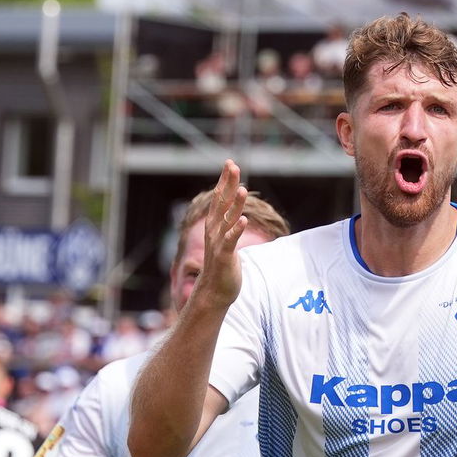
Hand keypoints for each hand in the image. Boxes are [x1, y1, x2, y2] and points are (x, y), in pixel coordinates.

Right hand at [194, 160, 248, 308]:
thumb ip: (228, 225)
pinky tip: (243, 220)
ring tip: (242, 189)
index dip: (225, 181)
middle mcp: (215, 231)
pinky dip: (236, 230)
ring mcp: (219, 243)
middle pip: (222, 203)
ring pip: (228, 220)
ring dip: (235, 204)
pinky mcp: (224, 257)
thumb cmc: (222, 266)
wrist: (214, 292)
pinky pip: (231, 241)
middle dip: (228, 184)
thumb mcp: (225, 241)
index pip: (220, 198)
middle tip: (233, 166)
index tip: (230, 163)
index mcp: (216, 225)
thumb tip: (235, 212)